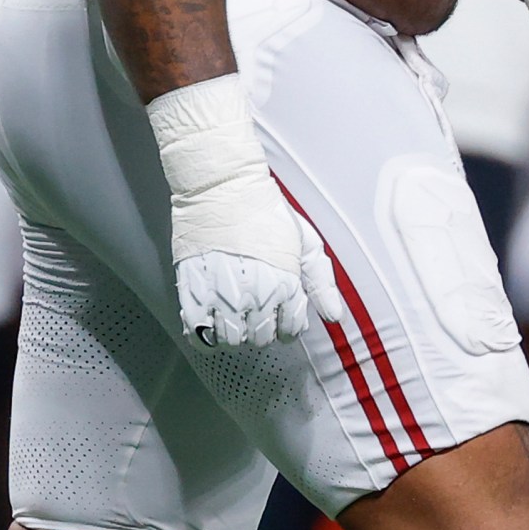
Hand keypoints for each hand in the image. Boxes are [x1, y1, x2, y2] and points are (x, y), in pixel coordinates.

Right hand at [175, 187, 346, 348]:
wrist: (225, 188)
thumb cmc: (267, 212)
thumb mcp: (306, 243)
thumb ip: (322, 283)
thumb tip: (334, 317)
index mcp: (286, 284)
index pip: (290, 330)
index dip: (287, 326)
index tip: (281, 319)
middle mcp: (257, 295)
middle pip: (260, 338)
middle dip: (262, 329)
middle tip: (256, 311)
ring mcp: (224, 296)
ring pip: (231, 340)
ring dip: (234, 334)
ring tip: (234, 316)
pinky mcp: (194, 292)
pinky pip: (199, 335)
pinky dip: (206, 337)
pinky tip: (212, 323)